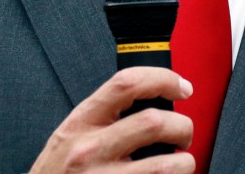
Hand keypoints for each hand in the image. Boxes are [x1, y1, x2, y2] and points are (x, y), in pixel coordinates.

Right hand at [30, 67, 195, 172]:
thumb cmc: (60, 173)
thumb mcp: (73, 135)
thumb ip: (107, 116)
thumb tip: (158, 99)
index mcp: (82, 122)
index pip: (127, 83)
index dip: (164, 79)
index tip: (183, 87)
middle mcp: (90, 149)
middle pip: (154, 122)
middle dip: (183, 127)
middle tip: (183, 135)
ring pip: (165, 165)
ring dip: (184, 163)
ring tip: (180, 164)